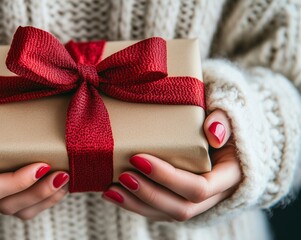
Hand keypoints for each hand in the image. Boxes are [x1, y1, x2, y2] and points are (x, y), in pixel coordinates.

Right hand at [0, 84, 69, 219]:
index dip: (16, 182)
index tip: (42, 165)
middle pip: (5, 204)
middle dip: (37, 193)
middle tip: (63, 175)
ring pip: (16, 210)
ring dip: (44, 200)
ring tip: (66, 180)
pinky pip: (21, 205)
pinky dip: (43, 199)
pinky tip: (61, 185)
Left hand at [102, 109, 240, 220]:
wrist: (218, 131)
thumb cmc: (220, 120)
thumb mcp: (228, 114)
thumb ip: (223, 119)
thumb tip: (213, 133)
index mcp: (230, 176)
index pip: (199, 188)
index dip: (168, 177)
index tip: (138, 158)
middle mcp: (215, 196)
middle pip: (181, 208)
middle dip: (149, 193)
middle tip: (123, 175)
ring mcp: (196, 202)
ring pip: (166, 214)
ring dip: (136, 204)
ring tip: (110, 190)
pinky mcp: (179, 201)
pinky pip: (158, 211)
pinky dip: (134, 204)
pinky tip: (112, 193)